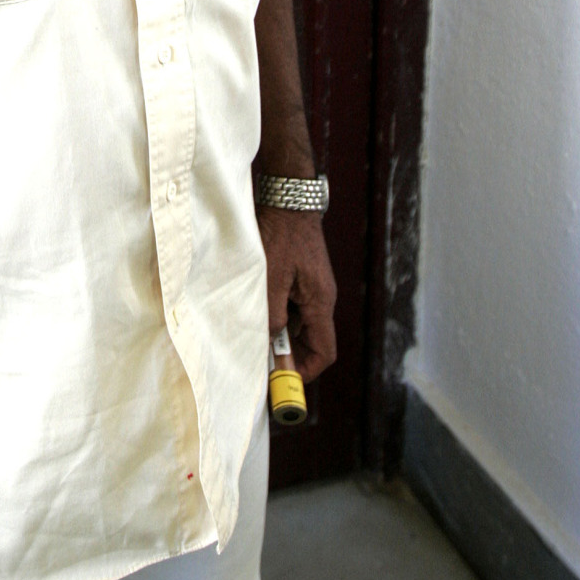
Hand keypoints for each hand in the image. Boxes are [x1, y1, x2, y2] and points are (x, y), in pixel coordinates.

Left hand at [257, 207, 336, 382]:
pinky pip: (293, 306)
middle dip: (290, 355)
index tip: (282, 381)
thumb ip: (271, 313)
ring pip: (300, 324)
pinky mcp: (302, 277)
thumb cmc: (281, 234)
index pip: (324, 351)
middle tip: (262, 362)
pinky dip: (278, 314)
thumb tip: (270, 342)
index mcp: (320, 302)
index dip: (305, 371)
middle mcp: (321, 298)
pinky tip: (257, 308)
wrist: (288, 198)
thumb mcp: (272, 277)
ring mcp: (312, 287)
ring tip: (254, 333)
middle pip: (312, 342)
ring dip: (281, 333)